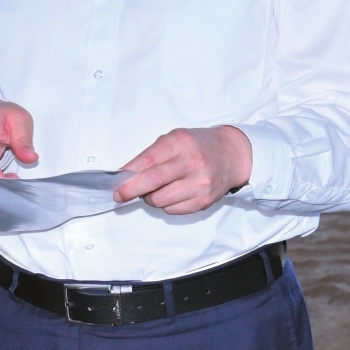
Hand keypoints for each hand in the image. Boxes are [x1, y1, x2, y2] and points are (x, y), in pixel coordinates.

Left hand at [116, 126, 252, 214]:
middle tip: (121, 195)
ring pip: (161, 200)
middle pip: (153, 182)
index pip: (148, 161)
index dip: (129, 175)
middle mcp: (192, 163)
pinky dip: (166, 204)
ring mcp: (200, 184)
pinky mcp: (204, 201)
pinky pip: (173, 210)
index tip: (117, 183)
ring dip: (150, 198)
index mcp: (181, 143)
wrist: (231, 155)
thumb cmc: (198, 145)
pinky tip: (172, 193)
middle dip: (131, 191)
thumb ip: (151, 155)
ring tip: (155, 189)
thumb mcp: (175, 139)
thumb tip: (128, 175)